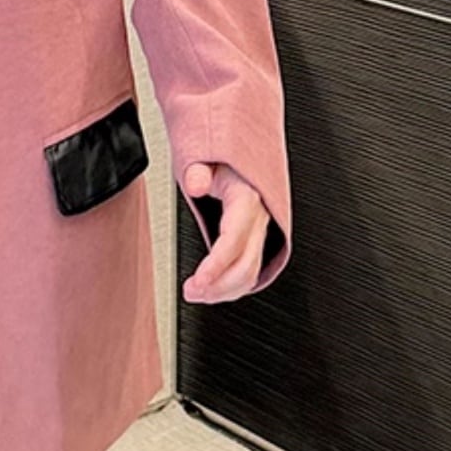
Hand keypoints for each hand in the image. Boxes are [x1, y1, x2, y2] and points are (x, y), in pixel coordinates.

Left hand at [181, 162, 268, 303]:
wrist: (238, 158)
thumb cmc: (222, 158)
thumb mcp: (206, 156)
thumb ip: (198, 171)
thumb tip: (195, 184)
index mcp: (247, 200)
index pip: (234, 240)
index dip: (217, 265)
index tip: (198, 281)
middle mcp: (258, 219)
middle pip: (246, 264)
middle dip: (218, 285)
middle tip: (191, 292)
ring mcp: (260, 231)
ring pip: (251, 272)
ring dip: (225, 290)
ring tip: (197, 294)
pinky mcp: (255, 239)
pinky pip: (249, 269)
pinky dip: (232, 285)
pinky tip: (212, 289)